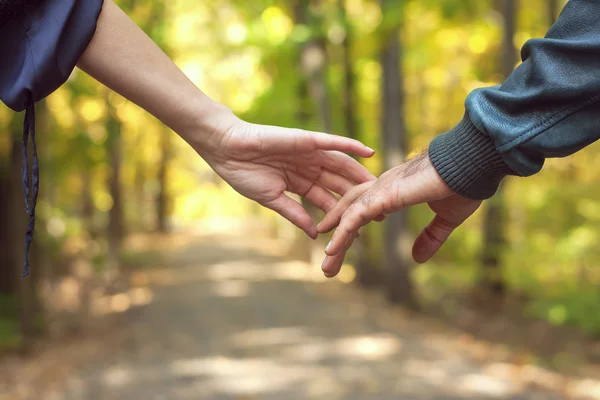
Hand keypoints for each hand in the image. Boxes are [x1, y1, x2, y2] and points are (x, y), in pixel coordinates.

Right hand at [194, 113, 376, 238]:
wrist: (228, 151)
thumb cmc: (244, 174)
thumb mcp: (272, 199)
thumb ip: (295, 214)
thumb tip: (315, 234)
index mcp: (299, 183)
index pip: (326, 199)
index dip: (343, 212)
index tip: (361, 226)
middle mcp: (308, 168)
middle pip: (339, 183)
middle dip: (358, 197)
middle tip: (380, 210)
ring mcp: (309, 153)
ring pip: (342, 165)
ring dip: (361, 176)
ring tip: (380, 187)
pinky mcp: (307, 140)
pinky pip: (333, 142)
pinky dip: (351, 145)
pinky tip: (369, 152)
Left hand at [317, 153, 480, 276]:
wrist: (473, 163)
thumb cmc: (463, 184)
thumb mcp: (446, 219)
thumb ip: (431, 237)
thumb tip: (417, 259)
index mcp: (394, 190)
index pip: (363, 210)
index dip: (350, 228)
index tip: (341, 247)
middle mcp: (382, 187)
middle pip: (350, 213)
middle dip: (338, 238)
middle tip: (328, 265)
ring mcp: (382, 189)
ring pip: (349, 216)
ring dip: (337, 242)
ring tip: (326, 267)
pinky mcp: (385, 194)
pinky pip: (356, 215)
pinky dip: (343, 232)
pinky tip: (332, 249)